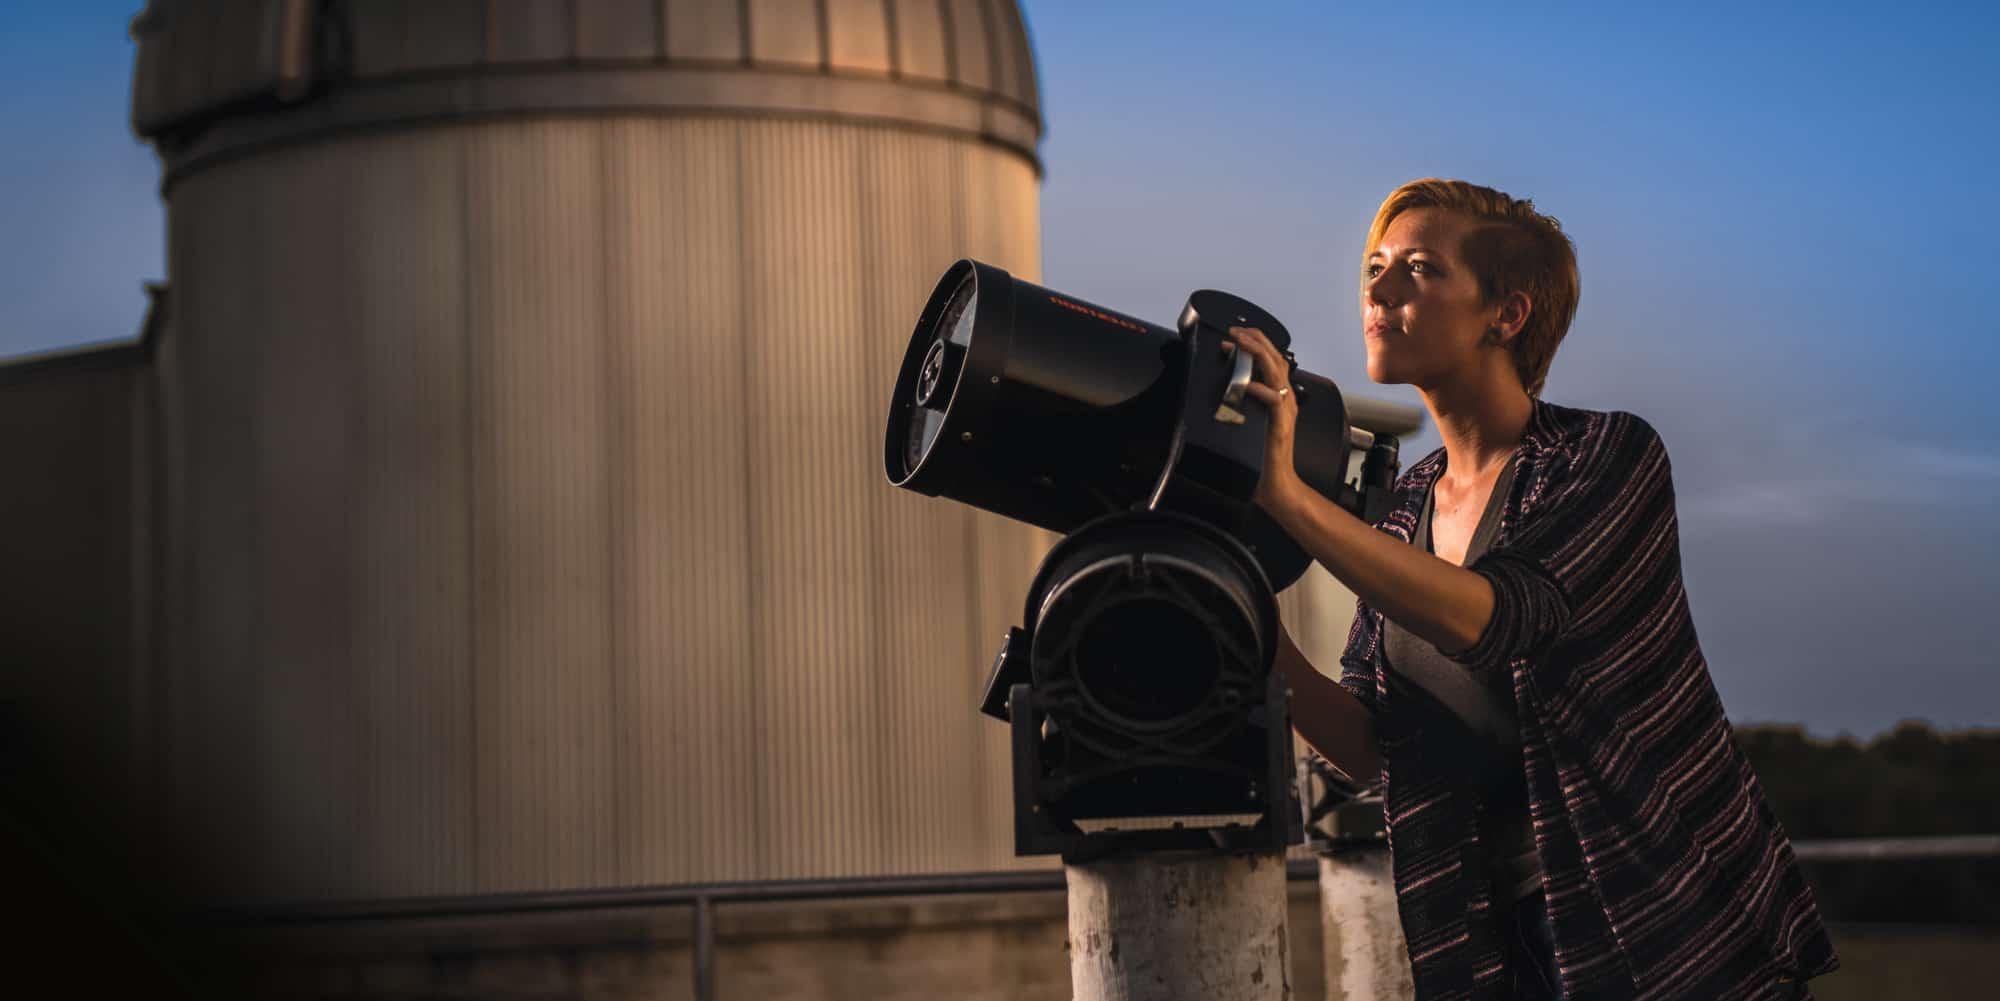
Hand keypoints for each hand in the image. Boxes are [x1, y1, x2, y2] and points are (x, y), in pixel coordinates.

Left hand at [1221, 325, 1303, 520]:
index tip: (1232, 339)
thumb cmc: (1260, 459)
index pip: (1271, 361)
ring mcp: (1285, 411)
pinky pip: (1274, 400)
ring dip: (1258, 353)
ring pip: (1276, 371)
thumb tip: (1218, 394)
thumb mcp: (1247, 424)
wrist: (1276, 486)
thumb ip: (1240, 406)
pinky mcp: (1281, 425)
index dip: (1253, 345)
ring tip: (1241, 342)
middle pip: (1276, 358)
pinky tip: (1248, 385)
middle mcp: (1285, 400)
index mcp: (1279, 397)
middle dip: (1255, 339)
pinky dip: (1261, 389)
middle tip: (1235, 331)